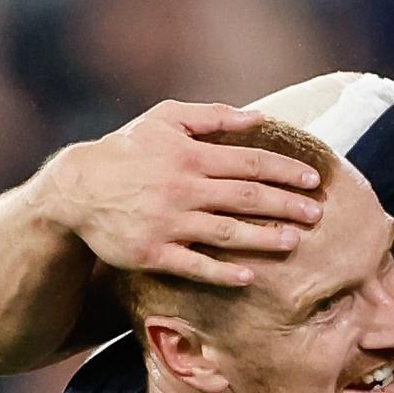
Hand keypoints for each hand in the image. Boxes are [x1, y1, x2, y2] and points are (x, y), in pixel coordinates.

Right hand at [45, 100, 323, 285]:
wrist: (76, 190)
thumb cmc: (128, 150)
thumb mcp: (165, 119)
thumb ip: (213, 116)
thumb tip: (259, 117)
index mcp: (190, 156)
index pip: (250, 163)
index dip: (286, 171)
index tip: (314, 180)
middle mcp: (182, 189)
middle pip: (246, 197)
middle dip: (286, 205)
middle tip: (317, 214)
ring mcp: (168, 223)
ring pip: (226, 232)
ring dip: (263, 237)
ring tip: (294, 242)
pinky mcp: (152, 253)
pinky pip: (193, 265)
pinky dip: (221, 272)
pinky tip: (248, 276)